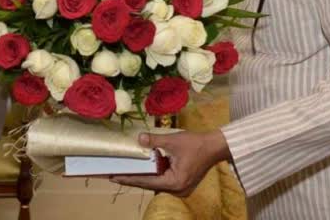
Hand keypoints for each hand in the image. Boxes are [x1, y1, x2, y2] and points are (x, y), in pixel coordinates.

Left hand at [111, 129, 230, 196]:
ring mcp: (180, 188)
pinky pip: (162, 180)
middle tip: (114, 174)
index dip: (129, 179)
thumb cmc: (195, 144)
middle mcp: (177, 190)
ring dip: (142, 176)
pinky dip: (152, 174)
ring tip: (124, 172)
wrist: (215, 146)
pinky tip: (141, 169)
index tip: (114, 177)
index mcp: (175, 182)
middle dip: (132, 179)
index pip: (147, 182)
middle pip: (150, 185)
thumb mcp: (173, 140)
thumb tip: (139, 139)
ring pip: (155, 183)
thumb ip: (154, 141)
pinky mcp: (181, 183)